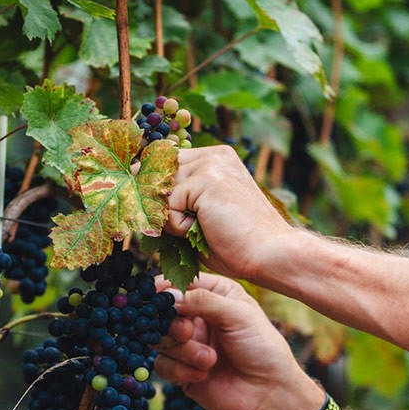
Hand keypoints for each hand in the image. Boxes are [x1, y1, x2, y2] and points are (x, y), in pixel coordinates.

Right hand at [155, 273, 324, 409]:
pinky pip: (162, 364)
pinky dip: (181, 370)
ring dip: (183, 351)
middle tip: (187, 333)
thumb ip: (202, 300)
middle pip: (163, 312)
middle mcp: (198, 317)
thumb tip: (166, 294)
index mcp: (215, 295)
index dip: (165, 289)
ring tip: (210, 360)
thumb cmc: (262, 348)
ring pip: (160, 339)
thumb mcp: (238, 314)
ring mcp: (189, 344)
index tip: (154, 295)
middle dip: (173, 324)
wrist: (268, 393)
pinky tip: (204, 375)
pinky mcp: (182, 369)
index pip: (180, 283)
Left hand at [165, 145, 300, 281]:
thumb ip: (176, 201)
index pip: (165, 162)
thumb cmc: (237, 244)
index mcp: (216, 158)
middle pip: (157, 173)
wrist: (270, 254)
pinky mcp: (206, 179)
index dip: (155, 188)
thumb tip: (138, 198)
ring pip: (159, 190)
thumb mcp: (201, 214)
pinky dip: (179, 227)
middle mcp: (213, 155)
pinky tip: (205, 231)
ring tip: (201, 229)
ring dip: (171, 218)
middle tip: (182, 228)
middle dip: (157, 203)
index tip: (159, 210)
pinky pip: (169, 206)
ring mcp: (210, 164)